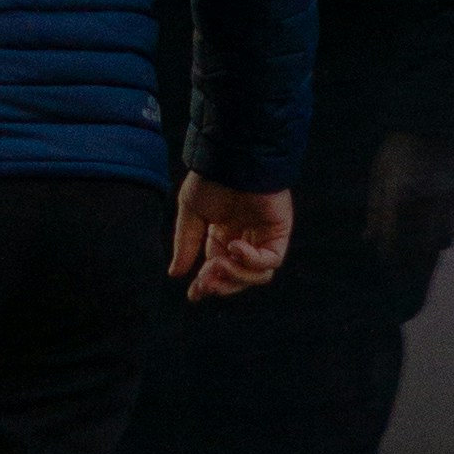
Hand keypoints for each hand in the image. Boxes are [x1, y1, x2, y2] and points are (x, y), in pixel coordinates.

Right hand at [172, 177, 293, 302]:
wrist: (232, 160)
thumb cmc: (210, 180)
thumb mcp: (191, 213)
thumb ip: (187, 244)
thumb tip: (175, 274)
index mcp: (222, 234)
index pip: (218, 269)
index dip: (208, 284)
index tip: (194, 294)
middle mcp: (243, 239)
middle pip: (238, 278)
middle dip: (221, 284)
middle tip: (205, 283)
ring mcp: (262, 237)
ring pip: (256, 276)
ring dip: (236, 276)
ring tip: (219, 263)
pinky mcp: (278, 233)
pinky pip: (270, 261)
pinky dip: (252, 261)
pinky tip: (236, 247)